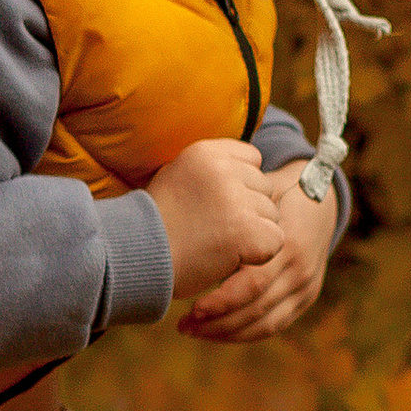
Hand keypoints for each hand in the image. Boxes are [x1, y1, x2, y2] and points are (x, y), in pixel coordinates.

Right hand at [144, 135, 283, 307]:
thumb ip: (212, 169)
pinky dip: (259, 253)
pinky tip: (232, 255)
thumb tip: (252, 165)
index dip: (242, 185)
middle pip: (265, 187)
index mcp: (205, 152)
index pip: (253, 159)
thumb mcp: (177, 176)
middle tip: (215, 228)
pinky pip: (275, 239)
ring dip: (253, 232)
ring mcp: (236, 200)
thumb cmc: (156, 224)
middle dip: (249, 209)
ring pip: (271, 214)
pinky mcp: (245, 231)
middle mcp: (223, 170)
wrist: (136, 258)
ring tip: (218, 242)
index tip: (218, 204)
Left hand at [177, 157, 339, 343]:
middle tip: (183, 325)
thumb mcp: (256, 198)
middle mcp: (301, 269)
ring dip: (227, 334)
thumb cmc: (274, 193)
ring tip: (193, 331)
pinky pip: (275, 325)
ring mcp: (307, 286)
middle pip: (257, 310)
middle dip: (217, 324)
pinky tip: (217, 332)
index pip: (254, 284)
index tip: (192, 308)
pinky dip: (245, 333)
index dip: (222, 301)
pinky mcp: (307, 297)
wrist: (319, 199)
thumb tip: (187, 240)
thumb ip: (233, 217)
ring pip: (266, 324)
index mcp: (289, 243)